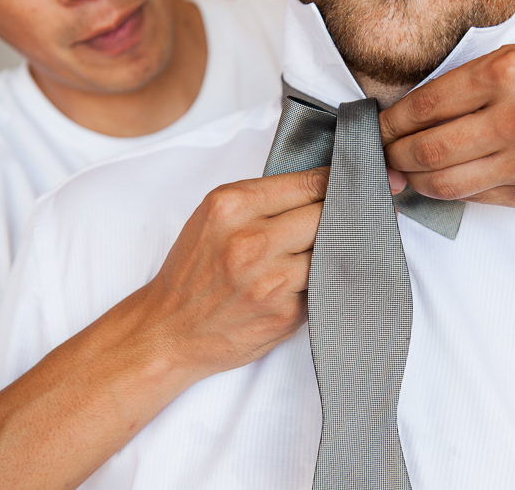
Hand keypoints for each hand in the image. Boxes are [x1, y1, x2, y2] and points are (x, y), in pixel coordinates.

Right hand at [140, 167, 328, 381]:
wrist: (170, 331)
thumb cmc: (194, 272)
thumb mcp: (213, 218)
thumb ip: (261, 200)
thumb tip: (320, 186)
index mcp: (232, 208)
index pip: (307, 183)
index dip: (333, 183)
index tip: (345, 186)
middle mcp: (251, 242)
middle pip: (326, 215)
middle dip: (337, 216)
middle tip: (341, 219)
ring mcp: (271, 280)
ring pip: (330, 251)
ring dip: (332, 251)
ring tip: (320, 252)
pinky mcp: (286, 313)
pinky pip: (323, 285)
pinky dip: (323, 281)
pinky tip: (306, 281)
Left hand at [380, 44, 514, 206]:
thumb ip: (462, 90)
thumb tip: (403, 123)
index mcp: (507, 74)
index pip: (424, 107)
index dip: (389, 125)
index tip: (376, 131)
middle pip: (428, 151)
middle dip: (394, 158)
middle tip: (385, 157)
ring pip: (446, 184)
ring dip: (416, 181)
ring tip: (407, 173)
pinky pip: (475, 198)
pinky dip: (451, 192)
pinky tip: (445, 181)